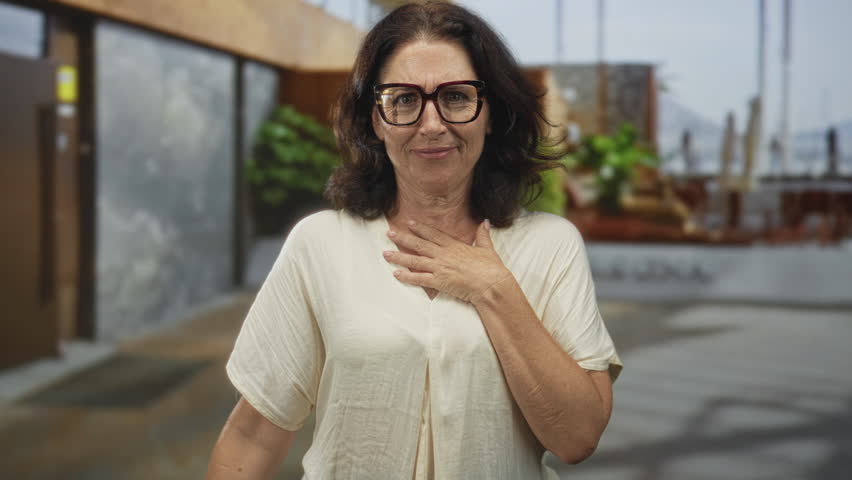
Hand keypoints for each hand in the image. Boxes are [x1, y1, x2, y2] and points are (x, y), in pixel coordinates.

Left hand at [383, 219, 512, 302]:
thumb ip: (483, 235)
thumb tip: (485, 222)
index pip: (434, 234)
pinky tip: (396, 274)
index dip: (420, 228)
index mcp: (455, 246)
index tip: (410, 223)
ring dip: (399, 257)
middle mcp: (444, 255)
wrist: (492, 284)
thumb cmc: (492, 268)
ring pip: (415, 261)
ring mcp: (440, 268)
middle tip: (390, 233)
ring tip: (385, 254)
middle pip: (419, 244)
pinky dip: (407, 277)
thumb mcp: (488, 248)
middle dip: (403, 238)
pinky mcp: (439, 282)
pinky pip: (419, 279)